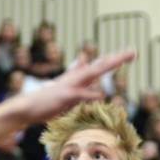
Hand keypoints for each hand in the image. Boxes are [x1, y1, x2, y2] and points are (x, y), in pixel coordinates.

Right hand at [12, 49, 135, 124]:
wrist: (26, 107)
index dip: (112, 60)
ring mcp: (69, 86)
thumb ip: (72, 76)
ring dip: (107, 67)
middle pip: (99, 66)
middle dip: (116, 60)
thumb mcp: (61, 90)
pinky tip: (99, 94)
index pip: (96, 67)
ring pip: (92, 74)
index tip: (129, 54)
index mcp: (75, 78)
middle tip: (133, 52)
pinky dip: (89, 93)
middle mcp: (74, 78)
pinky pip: (80, 94)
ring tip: (123, 58)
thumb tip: (81, 62)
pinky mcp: (64, 95)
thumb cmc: (44, 102)